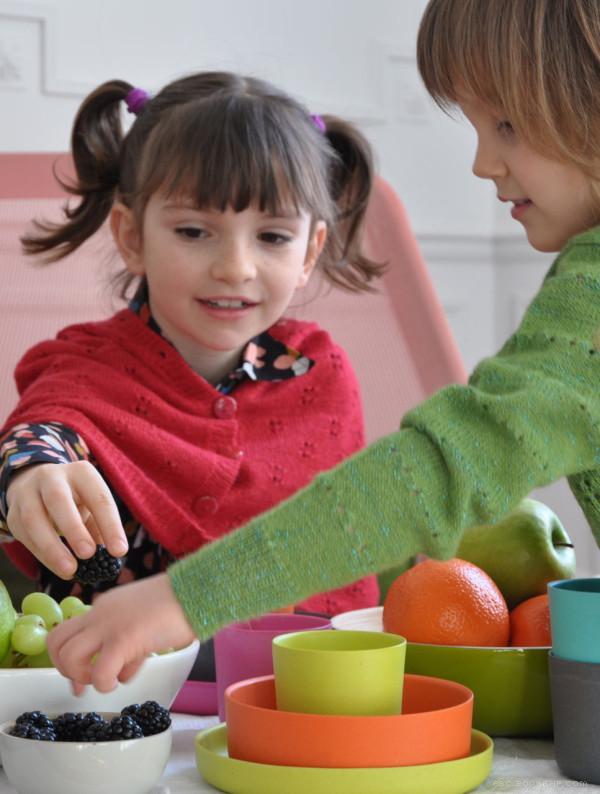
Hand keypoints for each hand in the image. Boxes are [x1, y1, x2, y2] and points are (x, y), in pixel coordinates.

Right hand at [6, 461, 127, 577]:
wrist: (36, 484)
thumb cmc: (75, 499)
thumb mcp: (92, 504)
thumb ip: (101, 527)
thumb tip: (114, 555)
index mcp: (81, 473)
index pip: (98, 497)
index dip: (110, 525)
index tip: (120, 551)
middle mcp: (51, 477)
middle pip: (58, 500)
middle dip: (74, 529)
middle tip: (88, 554)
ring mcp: (28, 493)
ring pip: (33, 518)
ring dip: (52, 547)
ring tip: (70, 570)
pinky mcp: (13, 513)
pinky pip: (24, 535)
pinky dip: (41, 554)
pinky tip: (57, 567)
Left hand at [47, 573, 196, 692]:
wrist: (197, 590)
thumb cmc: (179, 606)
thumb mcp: (144, 622)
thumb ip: (128, 645)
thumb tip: (121, 672)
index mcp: (104, 607)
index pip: (70, 633)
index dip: (70, 659)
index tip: (84, 677)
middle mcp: (100, 613)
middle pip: (57, 642)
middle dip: (67, 669)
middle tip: (88, 679)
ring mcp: (110, 624)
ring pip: (68, 656)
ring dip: (81, 677)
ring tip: (105, 680)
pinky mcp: (125, 638)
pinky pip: (100, 673)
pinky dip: (106, 684)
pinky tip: (121, 680)